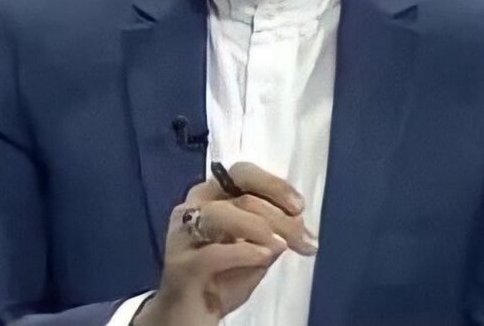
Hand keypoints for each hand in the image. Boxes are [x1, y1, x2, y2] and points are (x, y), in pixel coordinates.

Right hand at [138, 161, 317, 324]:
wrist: (189, 318)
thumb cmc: (224, 278)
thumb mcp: (257, 250)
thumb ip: (273, 232)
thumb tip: (297, 222)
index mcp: (212, 196)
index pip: (243, 173)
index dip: (273, 185)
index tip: (299, 206)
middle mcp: (193, 207)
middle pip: (239, 195)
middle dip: (277, 214)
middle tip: (303, 239)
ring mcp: (183, 236)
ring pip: (220, 214)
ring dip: (258, 227)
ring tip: (281, 246)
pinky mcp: (180, 266)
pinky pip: (213, 253)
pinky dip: (243, 252)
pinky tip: (262, 257)